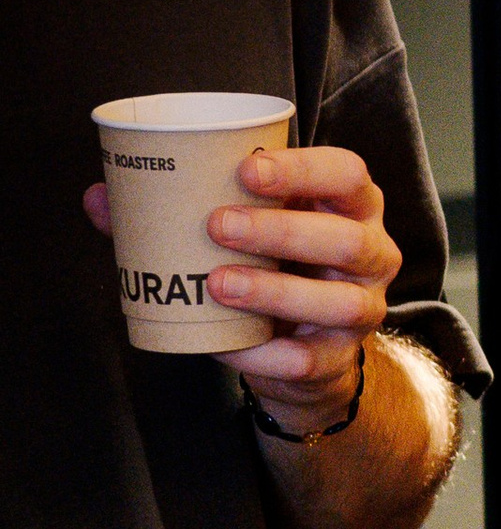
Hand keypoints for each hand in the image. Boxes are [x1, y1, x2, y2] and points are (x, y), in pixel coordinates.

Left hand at [90, 141, 399, 429]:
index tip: (246, 169)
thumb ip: (177, 212)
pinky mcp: (340, 358)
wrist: (302, 351)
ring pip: (339, 301)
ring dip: (275, 291)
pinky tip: (228, 343)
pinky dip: (264, 353)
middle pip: (346, 237)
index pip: (346, 174)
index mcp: (349, 206)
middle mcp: (371, 253)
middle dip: (281, 229)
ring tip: (217, 283)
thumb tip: (100, 198)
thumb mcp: (243, 232)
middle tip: (217, 225)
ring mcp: (362, 308)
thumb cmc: (273, 268)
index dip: (304, 169)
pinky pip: (308, 359)